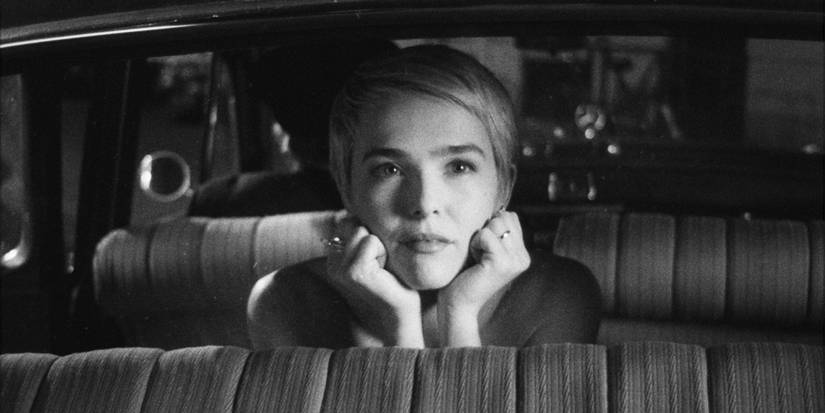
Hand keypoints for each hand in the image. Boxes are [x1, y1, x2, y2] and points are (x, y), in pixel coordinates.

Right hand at [325, 213, 423, 346]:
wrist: (400, 311)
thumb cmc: (393, 278)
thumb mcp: (375, 250)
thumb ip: (362, 231)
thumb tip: (355, 209)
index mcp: (334, 257)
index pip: (346, 221)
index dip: (368, 231)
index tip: (376, 255)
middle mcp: (332, 263)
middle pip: (351, 222)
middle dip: (372, 235)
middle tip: (380, 261)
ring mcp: (339, 268)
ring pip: (360, 230)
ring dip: (379, 244)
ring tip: (382, 265)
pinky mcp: (353, 272)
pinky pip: (370, 241)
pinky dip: (382, 251)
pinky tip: (384, 271)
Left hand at [438, 210, 530, 345]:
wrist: (458, 304)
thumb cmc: (465, 275)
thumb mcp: (485, 250)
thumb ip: (496, 232)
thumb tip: (500, 209)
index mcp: (522, 254)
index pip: (510, 217)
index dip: (490, 227)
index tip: (483, 251)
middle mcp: (523, 258)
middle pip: (504, 217)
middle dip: (485, 231)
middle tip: (479, 255)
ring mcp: (515, 261)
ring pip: (495, 223)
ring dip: (478, 238)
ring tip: (477, 259)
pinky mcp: (502, 263)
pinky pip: (485, 234)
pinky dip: (474, 244)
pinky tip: (474, 262)